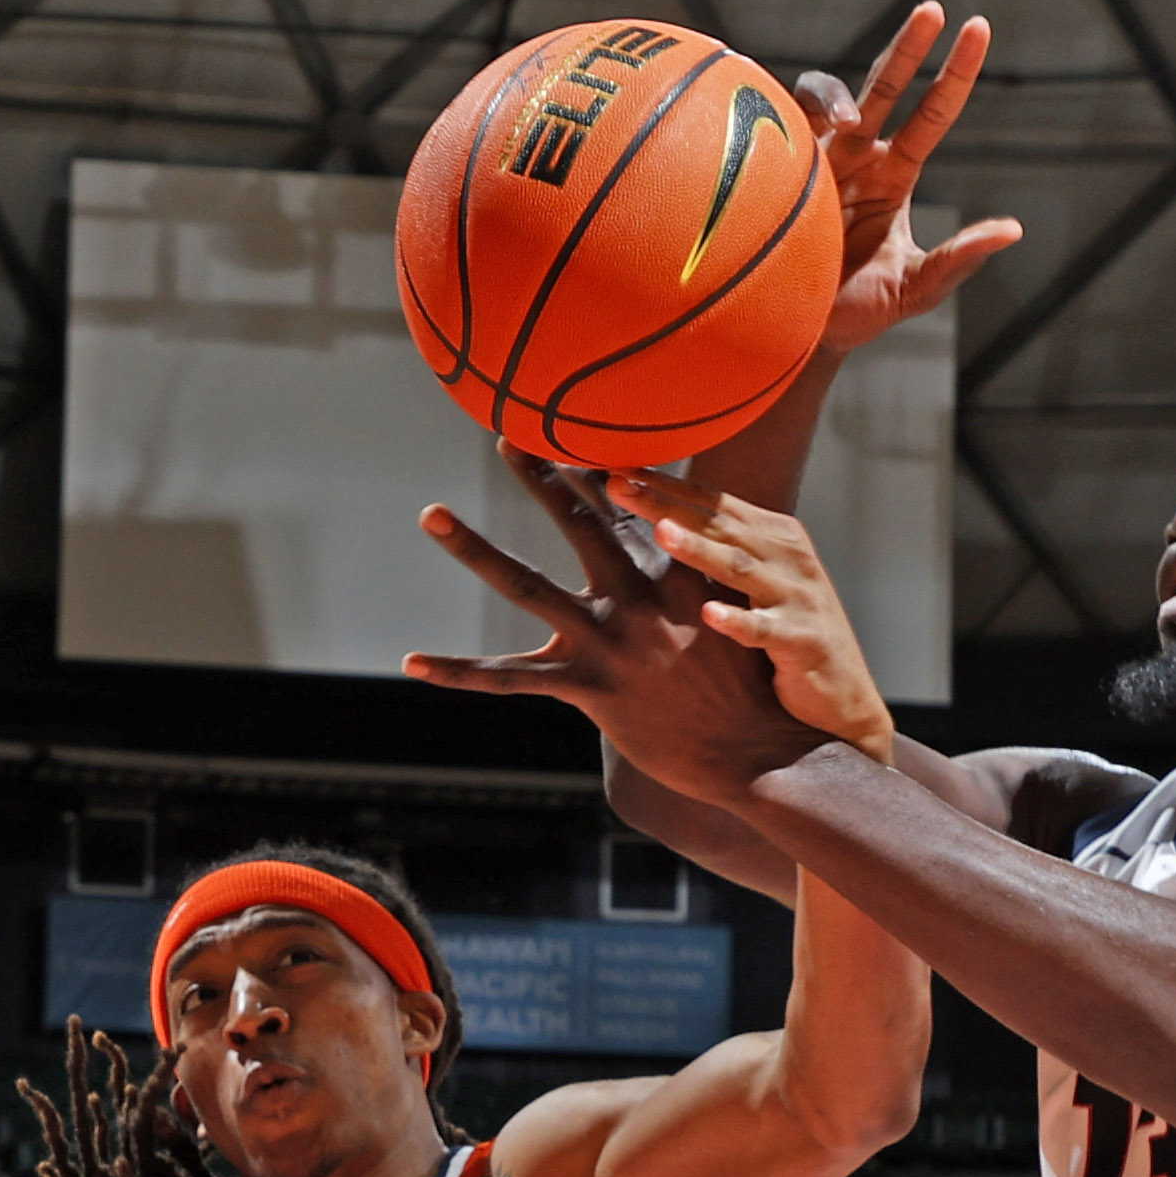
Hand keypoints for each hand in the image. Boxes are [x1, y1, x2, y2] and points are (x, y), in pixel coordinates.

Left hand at [404, 453, 815, 796]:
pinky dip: (460, 671)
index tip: (569, 426)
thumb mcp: (733, 616)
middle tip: (506, 435)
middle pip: (580, 522)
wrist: (763, 750)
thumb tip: (689, 549)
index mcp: (675, 575)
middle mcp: (637, 598)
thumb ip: (699, 582)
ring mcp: (609, 642)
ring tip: (431, 513)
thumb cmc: (753, 686)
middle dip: (541, 475)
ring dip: (475, 547)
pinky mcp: (589, 689)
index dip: (597, 466)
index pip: (630, 507)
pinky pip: (511, 678)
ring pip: (527, 585)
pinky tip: (412, 661)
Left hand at [597, 472, 891, 751]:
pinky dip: (739, 621)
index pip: (712, 502)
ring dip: (700, 550)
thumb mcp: (758, 583)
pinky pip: (766, 628)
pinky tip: (709, 615)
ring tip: (661, 534)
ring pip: (741, 567)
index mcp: (774, 536)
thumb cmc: (789, 635)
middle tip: (621, 487)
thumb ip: (721, 552)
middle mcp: (788, 557)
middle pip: (719, 523)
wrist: (843, 695)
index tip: (618, 469)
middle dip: (667, 504)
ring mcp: (799, 597)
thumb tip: (657, 526)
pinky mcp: (804, 639)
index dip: (665, 484)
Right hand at [799, 5, 1022, 355]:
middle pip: (885, 85)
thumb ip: (958, 260)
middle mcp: (856, 156)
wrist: (794, 336)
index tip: (977, 27)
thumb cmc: (857, 313)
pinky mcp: (768, 170)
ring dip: (834, 96)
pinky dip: (776, 118)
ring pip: (823, 99)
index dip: (955, 73)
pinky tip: (782, 134)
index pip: (932, 113)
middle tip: (932, 9)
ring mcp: (811, 159)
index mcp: (894, 175)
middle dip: (909, 47)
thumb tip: (1012, 230)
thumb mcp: (915, 289)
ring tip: (844, 120)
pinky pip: (772, 128)